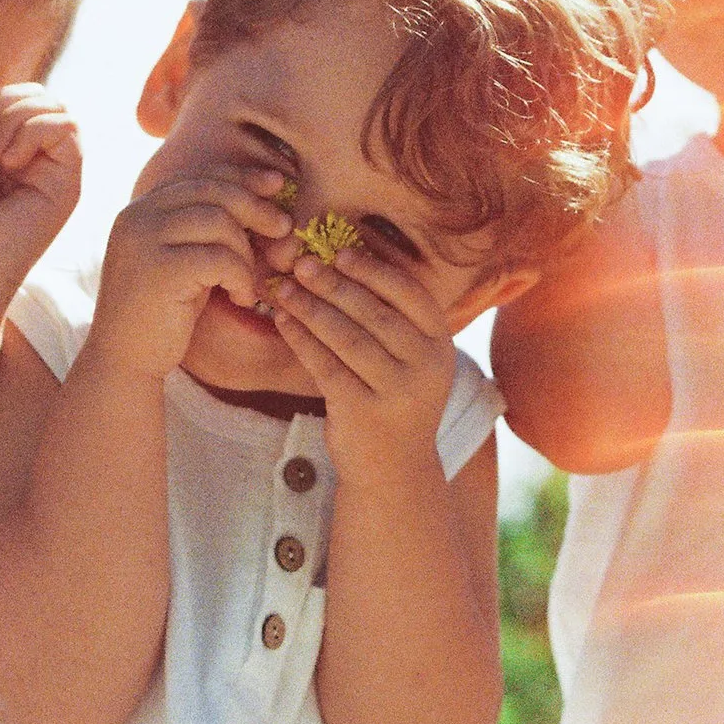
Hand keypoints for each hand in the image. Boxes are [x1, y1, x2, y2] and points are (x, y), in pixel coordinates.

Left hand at [0, 83, 83, 305]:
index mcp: (8, 148)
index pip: (12, 93)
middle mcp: (37, 156)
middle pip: (37, 92)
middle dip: (1, 103)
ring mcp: (56, 169)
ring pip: (54, 104)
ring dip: (14, 117)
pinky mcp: (70, 182)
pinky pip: (68, 125)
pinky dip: (33, 130)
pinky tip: (8, 162)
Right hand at [84, 166, 294, 382]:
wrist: (124, 361)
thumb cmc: (163, 313)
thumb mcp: (185, 260)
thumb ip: (207, 229)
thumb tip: (263, 197)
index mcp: (141, 209)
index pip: (200, 177)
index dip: (242, 177)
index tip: (276, 184)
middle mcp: (137, 217)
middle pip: (213, 192)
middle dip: (256, 207)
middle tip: (283, 228)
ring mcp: (144, 241)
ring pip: (220, 222)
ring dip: (246, 253)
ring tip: (246, 283)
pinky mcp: (159, 270)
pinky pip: (220, 258)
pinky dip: (241, 276)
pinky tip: (239, 298)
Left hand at [269, 247, 456, 485]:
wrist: (394, 471)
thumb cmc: (395, 400)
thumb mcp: (411, 361)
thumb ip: (393, 319)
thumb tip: (347, 260)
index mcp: (440, 345)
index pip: (410, 294)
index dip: (373, 270)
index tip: (340, 253)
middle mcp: (425, 367)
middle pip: (374, 313)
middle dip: (334, 284)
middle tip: (303, 264)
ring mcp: (396, 392)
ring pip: (346, 337)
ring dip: (311, 308)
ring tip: (284, 288)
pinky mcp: (362, 412)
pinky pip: (325, 366)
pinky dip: (301, 340)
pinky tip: (283, 321)